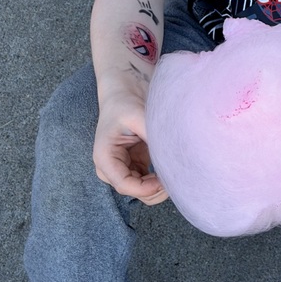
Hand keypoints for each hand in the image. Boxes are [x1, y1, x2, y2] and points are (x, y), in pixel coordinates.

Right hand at [93, 88, 167, 203]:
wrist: (125, 89)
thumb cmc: (126, 101)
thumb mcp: (138, 116)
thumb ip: (153, 137)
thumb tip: (173, 156)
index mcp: (105, 157)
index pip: (124, 185)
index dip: (147, 188)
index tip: (166, 180)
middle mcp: (111, 168)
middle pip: (134, 192)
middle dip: (156, 188)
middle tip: (176, 175)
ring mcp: (123, 168)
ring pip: (143, 191)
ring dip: (160, 185)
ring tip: (175, 170)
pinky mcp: (135, 165)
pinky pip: (149, 182)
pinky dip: (161, 178)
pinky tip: (171, 166)